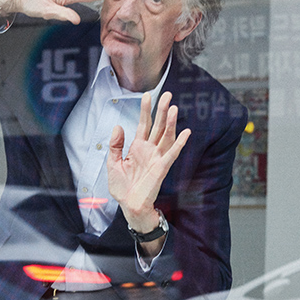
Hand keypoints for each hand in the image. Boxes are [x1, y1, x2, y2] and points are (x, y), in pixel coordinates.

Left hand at [107, 91, 190, 234]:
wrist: (129, 205)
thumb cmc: (122, 187)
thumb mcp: (112, 164)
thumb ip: (115, 145)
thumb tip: (118, 126)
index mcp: (137, 147)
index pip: (143, 124)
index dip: (146, 110)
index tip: (147, 95)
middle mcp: (149, 150)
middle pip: (157, 126)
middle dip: (161, 110)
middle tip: (166, 94)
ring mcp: (157, 158)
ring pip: (166, 136)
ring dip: (170, 122)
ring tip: (173, 107)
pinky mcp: (162, 168)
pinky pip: (172, 153)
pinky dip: (179, 143)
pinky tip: (186, 132)